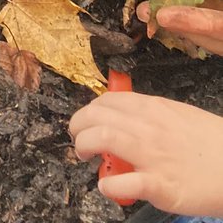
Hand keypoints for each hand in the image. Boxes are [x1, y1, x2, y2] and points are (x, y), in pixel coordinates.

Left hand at [70, 90, 222, 215]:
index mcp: (154, 109)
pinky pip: (121, 182)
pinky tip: (106, 186)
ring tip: (84, 156)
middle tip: (77, 138)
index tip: (86, 120)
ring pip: (102, 138)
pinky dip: (107, 184)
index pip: (107, 101)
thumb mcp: (180, 115)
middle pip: (97, 116)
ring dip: (83, 146)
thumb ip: (152, 116)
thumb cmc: (212, 145)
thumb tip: (126, 119)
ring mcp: (153, 156)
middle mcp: (149, 128)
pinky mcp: (160, 186)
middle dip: (77, 125)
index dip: (89, 110)